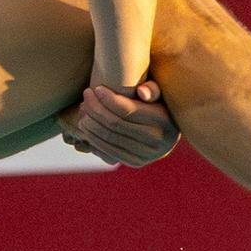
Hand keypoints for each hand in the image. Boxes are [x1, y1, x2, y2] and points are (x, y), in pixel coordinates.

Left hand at [55, 79, 180, 167]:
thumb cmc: (159, 104)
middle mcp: (157, 140)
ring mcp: (147, 155)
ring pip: (110, 138)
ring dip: (91, 123)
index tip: (96, 88)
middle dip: (96, 109)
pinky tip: (86, 125)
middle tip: (86, 96)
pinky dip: (94, 137)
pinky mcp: (136, 162)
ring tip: (83, 109)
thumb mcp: (161, 93)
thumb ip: (153, 88)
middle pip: (115, 124)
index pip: (127, 110)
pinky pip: (109, 150)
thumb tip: (141, 92)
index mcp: (163, 120)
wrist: (168, 132)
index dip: (108, 99)